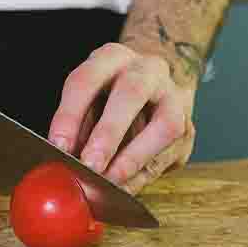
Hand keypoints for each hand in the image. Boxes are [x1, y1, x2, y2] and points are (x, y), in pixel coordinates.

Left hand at [48, 43, 196, 194]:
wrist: (155, 87)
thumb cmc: (110, 97)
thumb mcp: (87, 100)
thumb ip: (77, 126)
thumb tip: (64, 160)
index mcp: (112, 58)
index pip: (87, 80)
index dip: (70, 114)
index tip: (59, 146)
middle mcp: (147, 70)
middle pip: (131, 93)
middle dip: (109, 132)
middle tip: (90, 164)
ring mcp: (174, 97)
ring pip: (165, 125)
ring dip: (134, 157)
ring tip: (111, 181)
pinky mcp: (188, 127)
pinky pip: (169, 154)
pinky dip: (144, 175)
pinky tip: (124, 188)